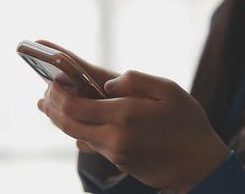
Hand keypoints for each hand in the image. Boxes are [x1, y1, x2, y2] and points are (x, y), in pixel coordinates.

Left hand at [38, 60, 229, 192]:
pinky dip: (78, 133)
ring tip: (49, 107)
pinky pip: (90, 146)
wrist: (199, 164)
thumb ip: (136, 81)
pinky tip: (77, 126)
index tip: (50, 79)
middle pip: (68, 122)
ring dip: (60, 120)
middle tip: (44, 95)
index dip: (58, 91)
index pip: (76, 104)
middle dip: (53, 106)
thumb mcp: (170, 91)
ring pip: (76, 135)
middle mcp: (114, 136)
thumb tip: (108, 84)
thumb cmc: (189, 124)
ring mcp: (115, 152)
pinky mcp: (119, 162)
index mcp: (125, 114)